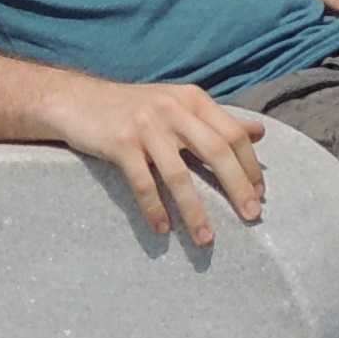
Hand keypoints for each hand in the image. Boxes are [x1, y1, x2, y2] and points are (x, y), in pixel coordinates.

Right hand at [43, 77, 270, 248]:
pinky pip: (143, 183)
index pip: (233, 133)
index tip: (259, 194)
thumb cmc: (135, 108)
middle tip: (251, 216)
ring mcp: (145, 125)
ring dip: (194, 210)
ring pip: (178, 174)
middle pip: (215, 150)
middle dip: (236, 186)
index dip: (249, 165)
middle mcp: (172, 108)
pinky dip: (154, 209)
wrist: (78, 99)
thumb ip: (216, 120)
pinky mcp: (120, 143)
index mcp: (192, 99)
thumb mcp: (179, 105)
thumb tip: (260, 132)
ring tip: (205, 239)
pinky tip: (162, 229)